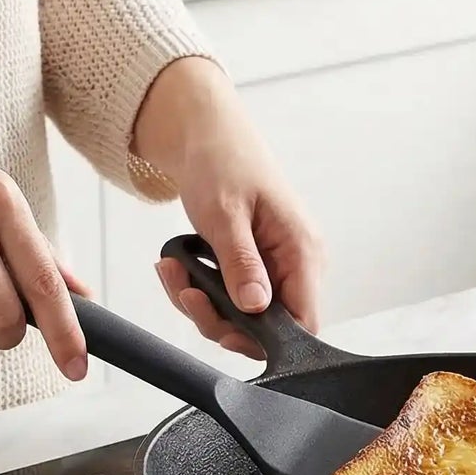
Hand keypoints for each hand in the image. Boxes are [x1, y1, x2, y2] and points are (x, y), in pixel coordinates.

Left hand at [135, 59, 321, 359]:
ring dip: (202, 302)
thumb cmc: (222, 162)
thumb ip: (241, 264)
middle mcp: (298, 263)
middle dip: (219, 318)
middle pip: (269, 327)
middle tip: (184, 292)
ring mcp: (278, 265)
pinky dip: (201, 289)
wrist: (207, 134)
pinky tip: (178, 264)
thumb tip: (255, 307)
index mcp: (303, 250)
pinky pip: (232, 296)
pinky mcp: (257, 265)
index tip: (223, 330)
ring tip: (171, 269)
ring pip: (244, 315)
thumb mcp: (225, 214)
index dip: (266, 340)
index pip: (304, 323)